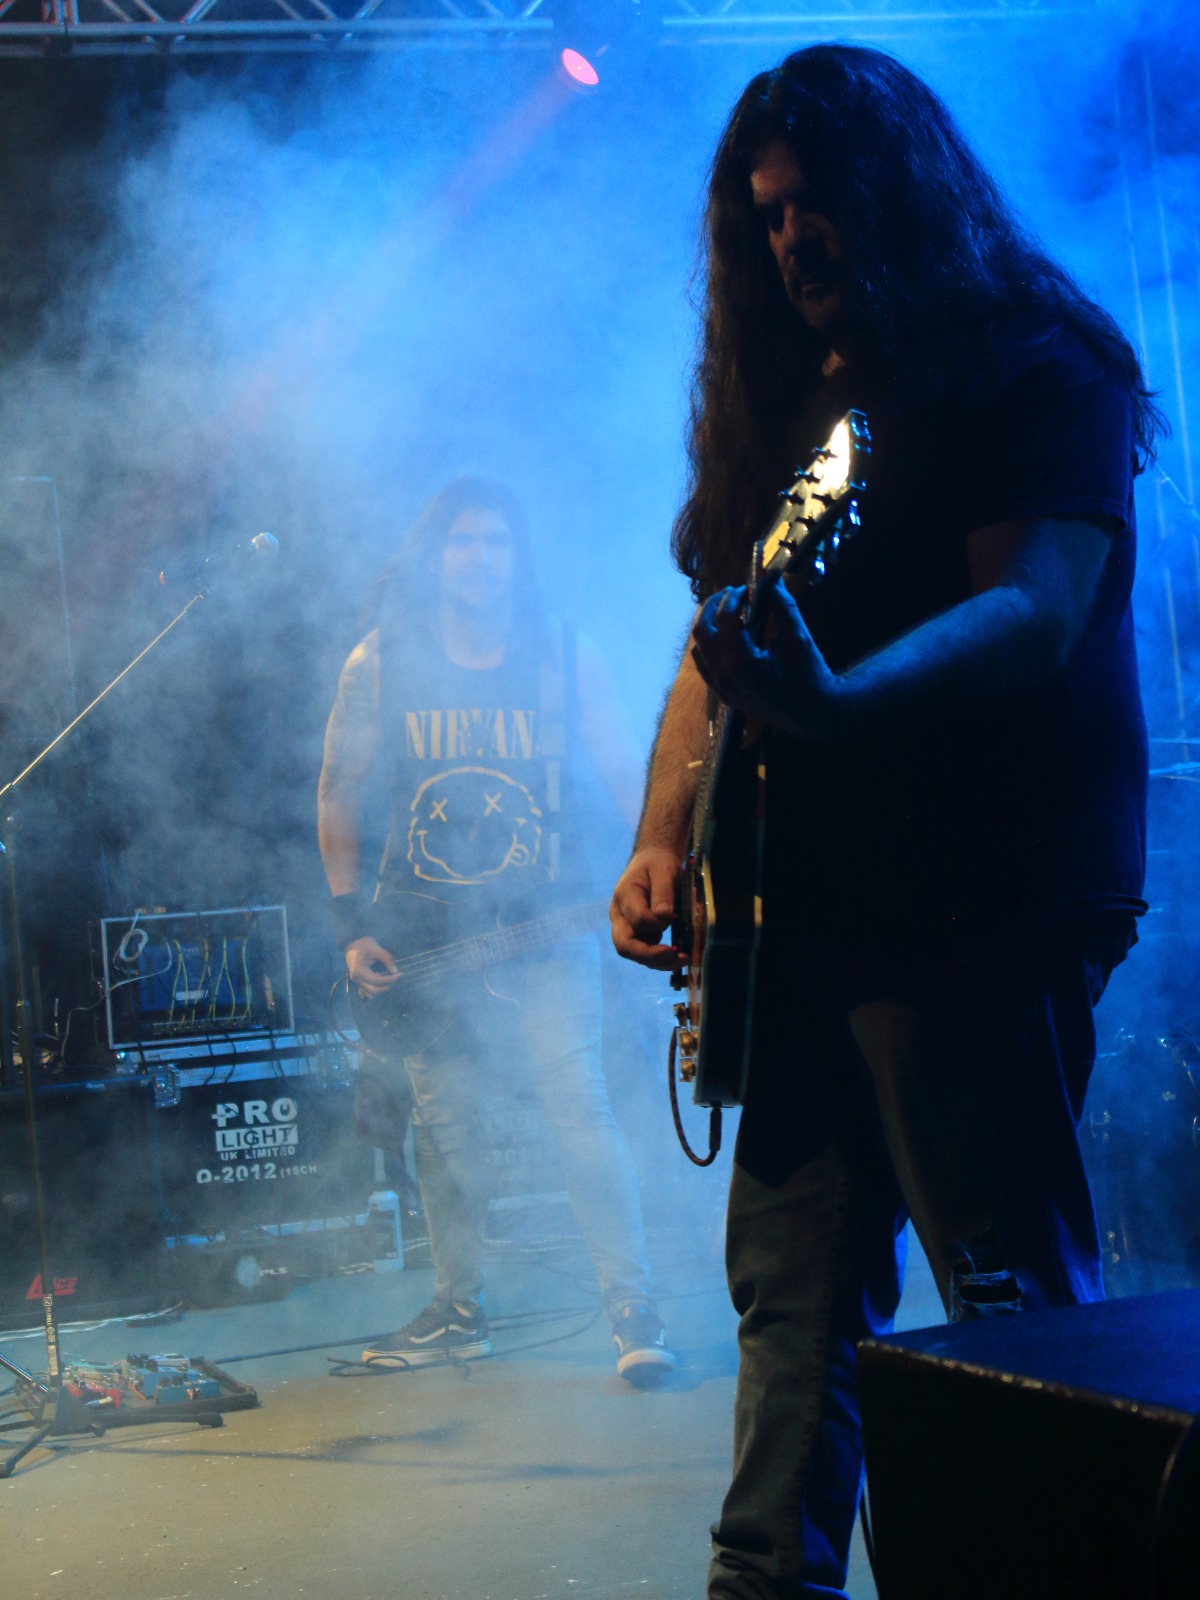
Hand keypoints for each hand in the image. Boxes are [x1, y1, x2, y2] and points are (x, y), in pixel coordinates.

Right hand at [346, 935, 398, 996]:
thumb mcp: (376, 948)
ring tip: (390, 978)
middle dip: (387, 985)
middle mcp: (356, 978)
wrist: (352, 942)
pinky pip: (368, 991)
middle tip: (396, 977)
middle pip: (374, 990)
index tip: (399, 974)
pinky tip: (383, 979)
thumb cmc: (363, 944)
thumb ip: (386, 959)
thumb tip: (395, 971)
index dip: (389, 980)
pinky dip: (377, 988)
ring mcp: (357, 981)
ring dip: (382, 988)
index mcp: (358, 970)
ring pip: (371, 993)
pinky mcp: (359, 981)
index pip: (376, 980)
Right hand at [610, 846, 680, 970]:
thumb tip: (664, 916)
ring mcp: (626, 926)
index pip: (637, 919)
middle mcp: (620, 915)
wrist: (653, 861)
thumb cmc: (658, 863)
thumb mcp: (664, 869)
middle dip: (650, 955)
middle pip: (624, 944)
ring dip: (658, 961)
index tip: (674, 917)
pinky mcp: (637, 934)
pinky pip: (644, 952)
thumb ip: (663, 892)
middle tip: (674, 955)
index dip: (657, 923)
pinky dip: (661, 958)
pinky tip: (679, 956)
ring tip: (683, 958)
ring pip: (634, 953)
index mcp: (624, 895)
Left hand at [690, 582, 845, 738]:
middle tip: (730, 593)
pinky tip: (724, 635)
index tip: (747, 587)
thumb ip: (783, 607)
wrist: (811, 713)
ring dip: (709, 625)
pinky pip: (703, 664)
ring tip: (727, 611)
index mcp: (744, 663)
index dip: (734, 597)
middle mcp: (726, 677)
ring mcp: (721, 688)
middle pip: (702, 630)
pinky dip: (708, 645)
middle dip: (713, 606)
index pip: (726, 618)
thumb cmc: (809, 675)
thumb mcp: (799, 638)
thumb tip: (770, 581)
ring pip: (698, 647)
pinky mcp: (722, 695)